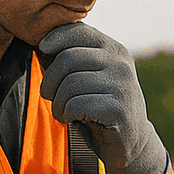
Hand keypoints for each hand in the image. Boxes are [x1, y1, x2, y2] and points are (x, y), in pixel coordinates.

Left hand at [38, 23, 168, 173]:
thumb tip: (41, 42)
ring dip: (58, 102)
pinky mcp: (118, 110)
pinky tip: (73, 119)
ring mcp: (122, 86)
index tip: (42, 49)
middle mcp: (121, 64)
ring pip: (70, 84)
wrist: (131, 142)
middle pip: (68, 58)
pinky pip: (76, 105)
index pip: (79, 30)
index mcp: (114, 50)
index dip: (55, 37)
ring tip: (63, 111)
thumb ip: (74, 58)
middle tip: (50, 96)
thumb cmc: (100, 106)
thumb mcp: (91, 76)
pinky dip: (67, 114)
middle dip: (50, 80)